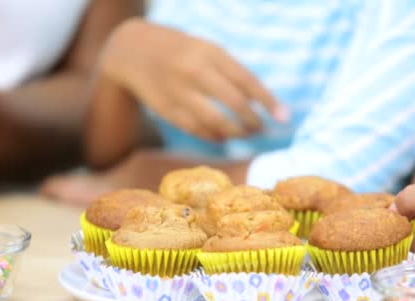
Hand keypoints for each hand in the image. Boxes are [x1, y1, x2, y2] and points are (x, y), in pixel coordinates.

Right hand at [101, 19, 286, 141]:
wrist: (131, 49)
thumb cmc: (180, 51)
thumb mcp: (205, 50)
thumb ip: (229, 71)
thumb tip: (259, 102)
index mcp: (209, 52)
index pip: (247, 80)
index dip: (268, 101)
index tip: (284, 117)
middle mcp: (195, 71)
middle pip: (234, 103)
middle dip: (254, 121)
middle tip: (262, 129)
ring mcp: (179, 92)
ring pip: (216, 121)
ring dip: (236, 132)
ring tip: (245, 134)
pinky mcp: (167, 109)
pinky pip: (197, 130)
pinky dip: (214, 136)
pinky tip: (223, 136)